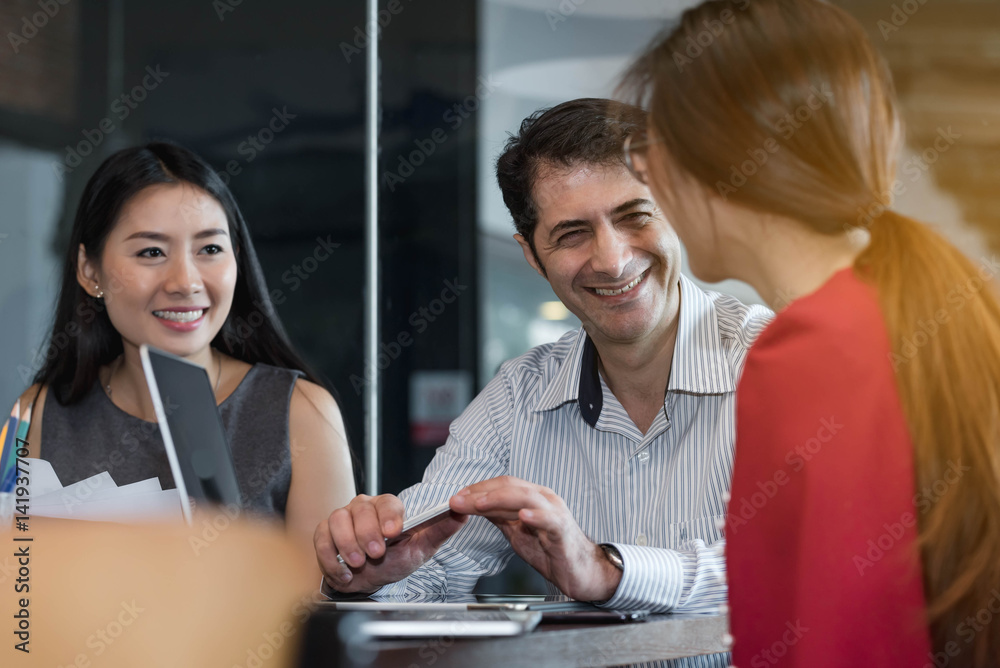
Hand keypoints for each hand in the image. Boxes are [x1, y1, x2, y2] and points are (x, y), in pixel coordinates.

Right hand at [314, 494, 467, 593]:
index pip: (387, 503)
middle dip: (367, 534)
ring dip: (348, 544)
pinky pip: (321, 539)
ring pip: (338, 521)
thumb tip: (461, 512)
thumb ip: (440, 530)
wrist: (370, 579)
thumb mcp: (421, 548)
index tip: (392, 533)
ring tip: (359, 562)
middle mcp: (363, 507)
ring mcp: (341, 518)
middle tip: (375, 554)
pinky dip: (330, 558)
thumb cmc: (395, 559)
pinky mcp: (324, 533)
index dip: (389, 516)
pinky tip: (344, 572)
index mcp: (387, 507)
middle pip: (360, 510)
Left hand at [449, 476, 621, 601]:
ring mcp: (554, 512)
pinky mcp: (562, 531)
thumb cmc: (551, 549)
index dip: (477, 489)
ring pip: (526, 497)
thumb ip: (499, 516)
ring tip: (480, 504)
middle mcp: (543, 499)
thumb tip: (474, 505)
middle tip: (458, 500)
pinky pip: (549, 520)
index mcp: (531, 497)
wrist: (581, 571)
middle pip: (510, 486)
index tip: (456, 498)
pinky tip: (523, 516)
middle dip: (481, 493)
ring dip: (500, 499)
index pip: (501, 485)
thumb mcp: (517, 531)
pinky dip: (535, 516)